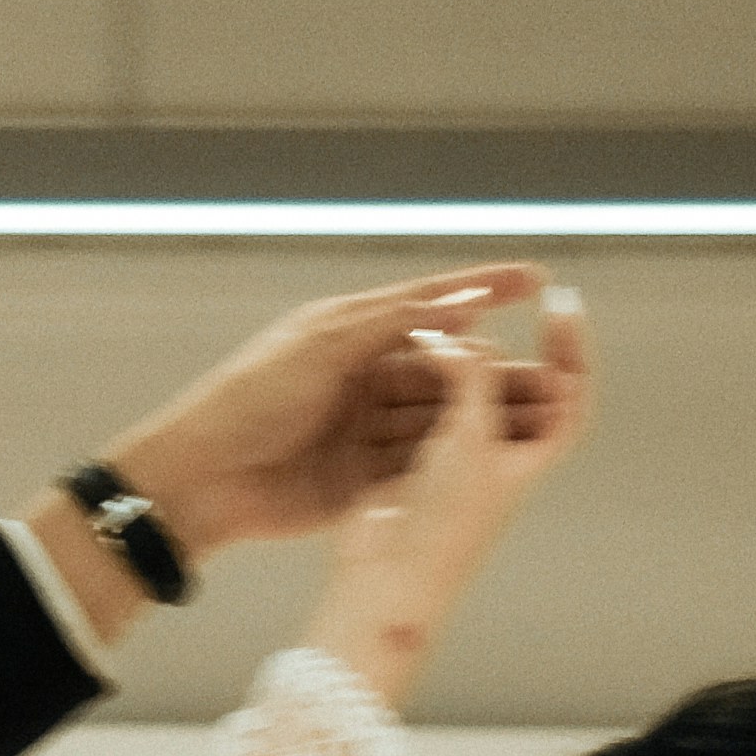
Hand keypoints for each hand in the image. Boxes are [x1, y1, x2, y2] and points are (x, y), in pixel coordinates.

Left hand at [97, 262, 551, 557]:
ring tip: (540, 418)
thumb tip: (470, 300)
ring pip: (439, 418)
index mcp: (352, 330)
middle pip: (447, 369)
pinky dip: (451, 461)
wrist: (202, 478)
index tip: (535, 277)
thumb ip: (399, 323)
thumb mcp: (327, 345)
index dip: (484, 289)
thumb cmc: (250, 397)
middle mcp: (366, 376)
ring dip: (485, 419)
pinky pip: (418, 465)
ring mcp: (366, 429)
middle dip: (497, 372)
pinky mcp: (362, 479)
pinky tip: (494, 461)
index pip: (432, 302)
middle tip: (553, 374)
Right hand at [295, 291, 592, 701]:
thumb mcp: (472, 434)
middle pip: (514, 383)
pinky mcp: (412, 456)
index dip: (572, 345)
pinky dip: (420, 378)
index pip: (569, 390)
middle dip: (498, 349)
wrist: (390, 574)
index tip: (560, 301)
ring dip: (455, 360)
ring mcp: (455, 456)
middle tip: (484, 305)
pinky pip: (424, 403)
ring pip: (465, 389)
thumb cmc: (445, 518)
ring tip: (438, 332)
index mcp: (530, 454)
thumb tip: (457, 336)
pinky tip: (407, 355)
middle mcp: (498, 454)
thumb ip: (472, 375)